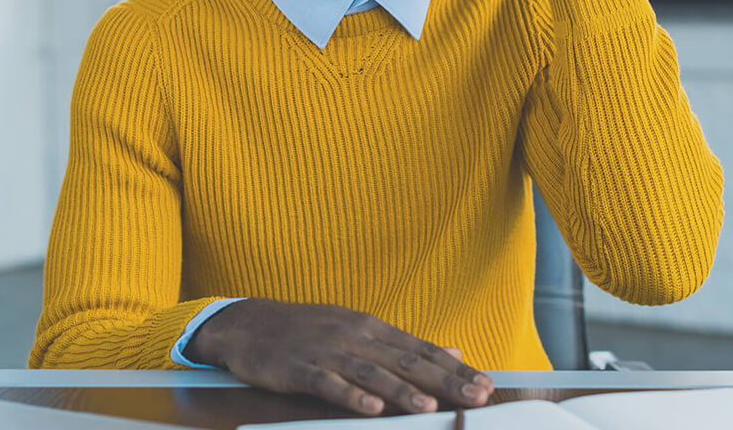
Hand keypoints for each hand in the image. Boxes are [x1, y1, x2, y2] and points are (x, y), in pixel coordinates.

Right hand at [183, 299, 494, 415]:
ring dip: (402, 391)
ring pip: (372, 372)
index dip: (454, 369)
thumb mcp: (356, 330)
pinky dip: (351, 395)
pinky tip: (371, 407)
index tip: (485, 384)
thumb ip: (401, 345)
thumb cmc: (305, 332)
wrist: (247, 324)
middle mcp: (354, 336)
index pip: (421, 349)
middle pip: (405, 360)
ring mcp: (327, 351)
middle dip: (444, 380)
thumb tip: (451, 351)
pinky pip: (329, 384)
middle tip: (476, 395)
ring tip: (430, 407)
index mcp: (370, 328)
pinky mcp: (301, 368)